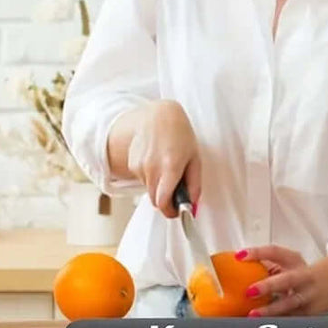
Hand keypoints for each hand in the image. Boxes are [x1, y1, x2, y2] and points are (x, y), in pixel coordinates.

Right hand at [125, 100, 200, 218]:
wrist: (157, 116)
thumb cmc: (180, 135)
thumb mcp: (195, 158)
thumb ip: (194, 185)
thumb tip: (193, 207)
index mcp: (171, 167)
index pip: (163, 202)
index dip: (170, 211)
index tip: (177, 211)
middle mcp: (152, 168)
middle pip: (155, 200)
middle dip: (166, 200)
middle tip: (175, 190)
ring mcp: (140, 166)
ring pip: (149, 190)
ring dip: (158, 185)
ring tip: (166, 166)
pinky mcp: (132, 164)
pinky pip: (143, 180)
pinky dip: (150, 176)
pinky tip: (156, 160)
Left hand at [235, 245, 327, 316]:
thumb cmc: (303, 272)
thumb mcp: (288, 263)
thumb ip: (267, 265)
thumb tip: (239, 268)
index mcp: (294, 260)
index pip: (274, 252)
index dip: (257, 253)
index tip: (239, 256)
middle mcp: (302, 276)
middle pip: (286, 280)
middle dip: (268, 286)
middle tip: (249, 291)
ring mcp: (308, 295)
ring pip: (290, 304)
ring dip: (271, 310)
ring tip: (254, 314)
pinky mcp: (310, 313)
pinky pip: (293, 319)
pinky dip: (279, 323)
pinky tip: (266, 327)